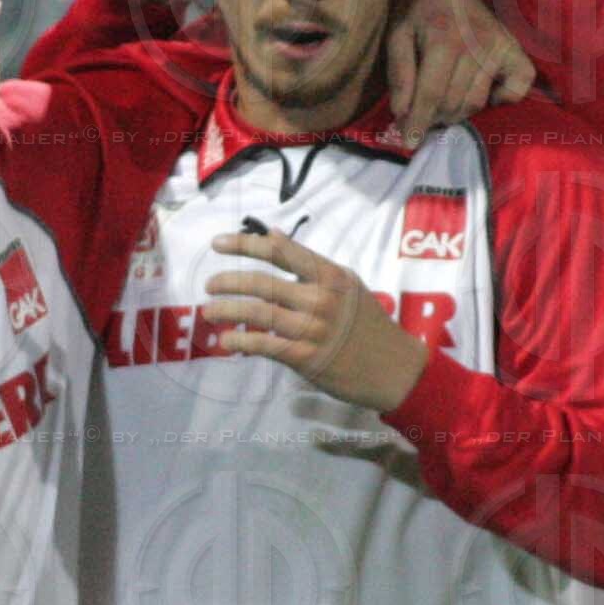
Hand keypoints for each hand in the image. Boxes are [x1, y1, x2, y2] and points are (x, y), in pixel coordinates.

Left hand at [204, 230, 429, 413]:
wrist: (395, 369)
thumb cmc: (368, 325)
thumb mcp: (346, 285)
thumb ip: (309, 264)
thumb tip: (272, 235)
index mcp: (329, 275)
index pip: (279, 251)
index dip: (244, 244)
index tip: (217, 244)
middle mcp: (320, 298)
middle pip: (262, 283)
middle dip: (228, 282)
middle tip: (209, 284)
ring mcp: (313, 329)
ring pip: (258, 314)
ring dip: (227, 311)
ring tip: (208, 311)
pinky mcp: (306, 357)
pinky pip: (264, 346)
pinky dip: (240, 342)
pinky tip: (225, 341)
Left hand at [385, 0, 535, 147]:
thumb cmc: (418, 12)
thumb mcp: (398, 36)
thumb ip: (399, 74)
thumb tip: (403, 113)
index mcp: (444, 40)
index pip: (432, 95)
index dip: (419, 122)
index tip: (409, 143)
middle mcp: (476, 44)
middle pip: (454, 104)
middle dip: (434, 119)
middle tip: (422, 117)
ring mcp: (498, 47)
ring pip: (477, 102)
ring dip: (457, 113)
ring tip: (442, 107)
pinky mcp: (513, 49)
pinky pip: (517, 87)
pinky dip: (502, 99)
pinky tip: (483, 94)